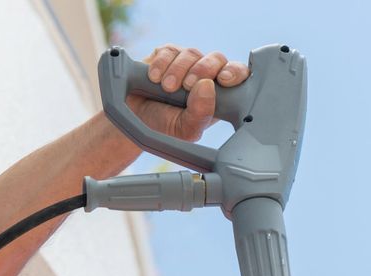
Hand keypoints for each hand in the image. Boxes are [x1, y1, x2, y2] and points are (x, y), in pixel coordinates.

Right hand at [128, 45, 249, 142]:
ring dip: (178, 70)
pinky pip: (169, 51)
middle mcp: (205, 76)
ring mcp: (186, 63)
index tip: (224, 79)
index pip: (237, 76)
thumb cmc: (163, 127)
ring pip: (192, 53)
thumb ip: (200, 114)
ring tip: (167, 88)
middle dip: (203, 70)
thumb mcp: (184, 131)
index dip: (235, 73)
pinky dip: (162, 64)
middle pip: (216, 59)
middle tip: (188, 86)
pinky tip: (155, 78)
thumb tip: (207, 85)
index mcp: (217, 95)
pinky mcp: (167, 54)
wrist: (134, 119)